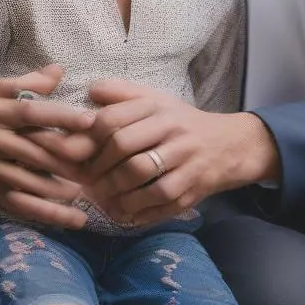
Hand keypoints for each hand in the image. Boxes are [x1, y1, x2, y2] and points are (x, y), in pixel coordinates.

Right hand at [0, 65, 96, 227]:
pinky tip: (75, 219)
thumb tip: (60, 70)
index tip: (89, 120)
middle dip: (67, 158)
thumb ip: (29, 81)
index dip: (59, 116)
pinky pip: (23, 206)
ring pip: (30, 182)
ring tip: (90, 189)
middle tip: (99, 161)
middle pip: (33, 150)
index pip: (30, 112)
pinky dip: (50, 214)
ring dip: (61, 189)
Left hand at [41, 79, 279, 227]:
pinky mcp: (193, 189)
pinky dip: (137, 211)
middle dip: (98, 167)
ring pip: (142, 177)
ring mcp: (185, 161)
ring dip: (114, 191)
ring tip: (100, 198)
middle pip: (124, 146)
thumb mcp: (154, 101)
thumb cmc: (181, 123)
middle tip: (84, 180)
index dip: (88, 138)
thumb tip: (89, 91)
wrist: (230, 145)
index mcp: (158, 107)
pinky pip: (161, 203)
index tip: (74, 153)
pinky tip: (123, 213)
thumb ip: (121, 94)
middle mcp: (172, 130)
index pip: (113, 119)